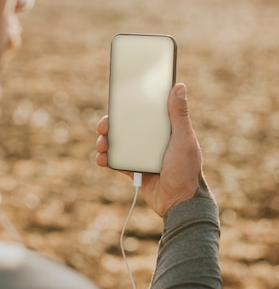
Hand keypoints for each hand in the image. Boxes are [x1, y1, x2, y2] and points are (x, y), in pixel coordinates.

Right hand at [96, 83, 202, 217]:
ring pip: (117, 143)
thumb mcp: (184, 139)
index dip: (129, 105)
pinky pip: (116, 161)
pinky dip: (106, 159)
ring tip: (101, 145)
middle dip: (110, 124)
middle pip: (125, 126)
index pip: (143, 111)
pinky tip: (101, 159)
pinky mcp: (134, 169)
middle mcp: (151, 139)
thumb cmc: (187, 169)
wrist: (180, 203)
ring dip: (104, 141)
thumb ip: (179, 114)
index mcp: (163, 128)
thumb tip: (179, 85)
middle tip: (103, 126)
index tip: (117, 100)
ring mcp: (141, 154)